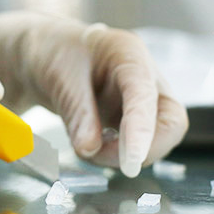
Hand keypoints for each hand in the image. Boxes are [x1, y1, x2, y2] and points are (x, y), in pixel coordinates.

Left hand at [0, 12, 187, 176]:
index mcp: (128, 54)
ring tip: (86, 148)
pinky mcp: (129, 119)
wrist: (42, 54)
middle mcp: (144, 77)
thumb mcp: (57, 76)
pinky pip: (135, 144)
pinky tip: (90, 146)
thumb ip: (76, 112)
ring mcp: (140, 100)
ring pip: (157, 138)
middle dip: (144, 148)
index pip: (145, 95)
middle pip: (170, 122)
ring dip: (124, 155)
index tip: (131, 162)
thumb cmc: (52, 52)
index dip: (142, 131)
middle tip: (99, 156)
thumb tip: (90, 150)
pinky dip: (115, 155)